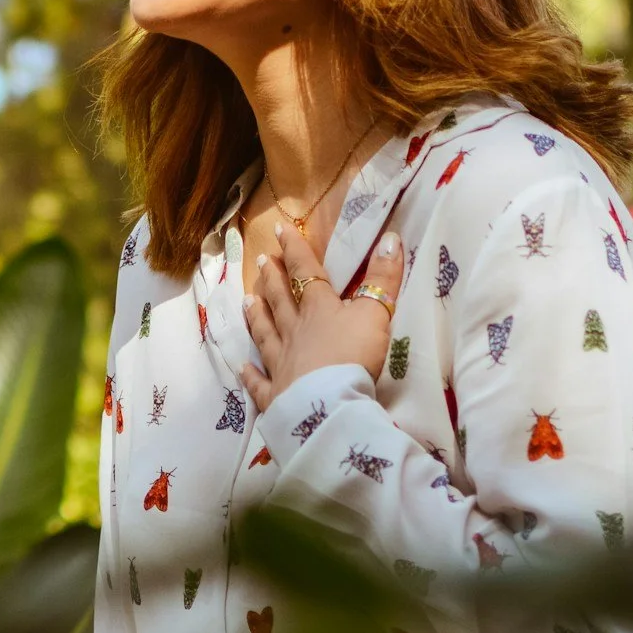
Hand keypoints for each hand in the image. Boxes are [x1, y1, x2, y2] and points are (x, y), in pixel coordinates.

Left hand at [240, 222, 402, 415]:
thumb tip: (391, 237)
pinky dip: (250, 375)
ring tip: (247, 300)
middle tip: (261, 260)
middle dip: (271, 278)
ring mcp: (281, 364)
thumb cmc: (353, 355)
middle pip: (280, 300)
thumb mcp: (375, 314)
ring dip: (257, 317)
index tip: (280, 228)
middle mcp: (293, 332)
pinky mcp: (275, 396)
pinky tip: (241, 367)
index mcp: (317, 309)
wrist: (330, 405)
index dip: (294, 249)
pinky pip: (259, 383)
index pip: (305, 271)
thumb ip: (384, 278)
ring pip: (265, 335)